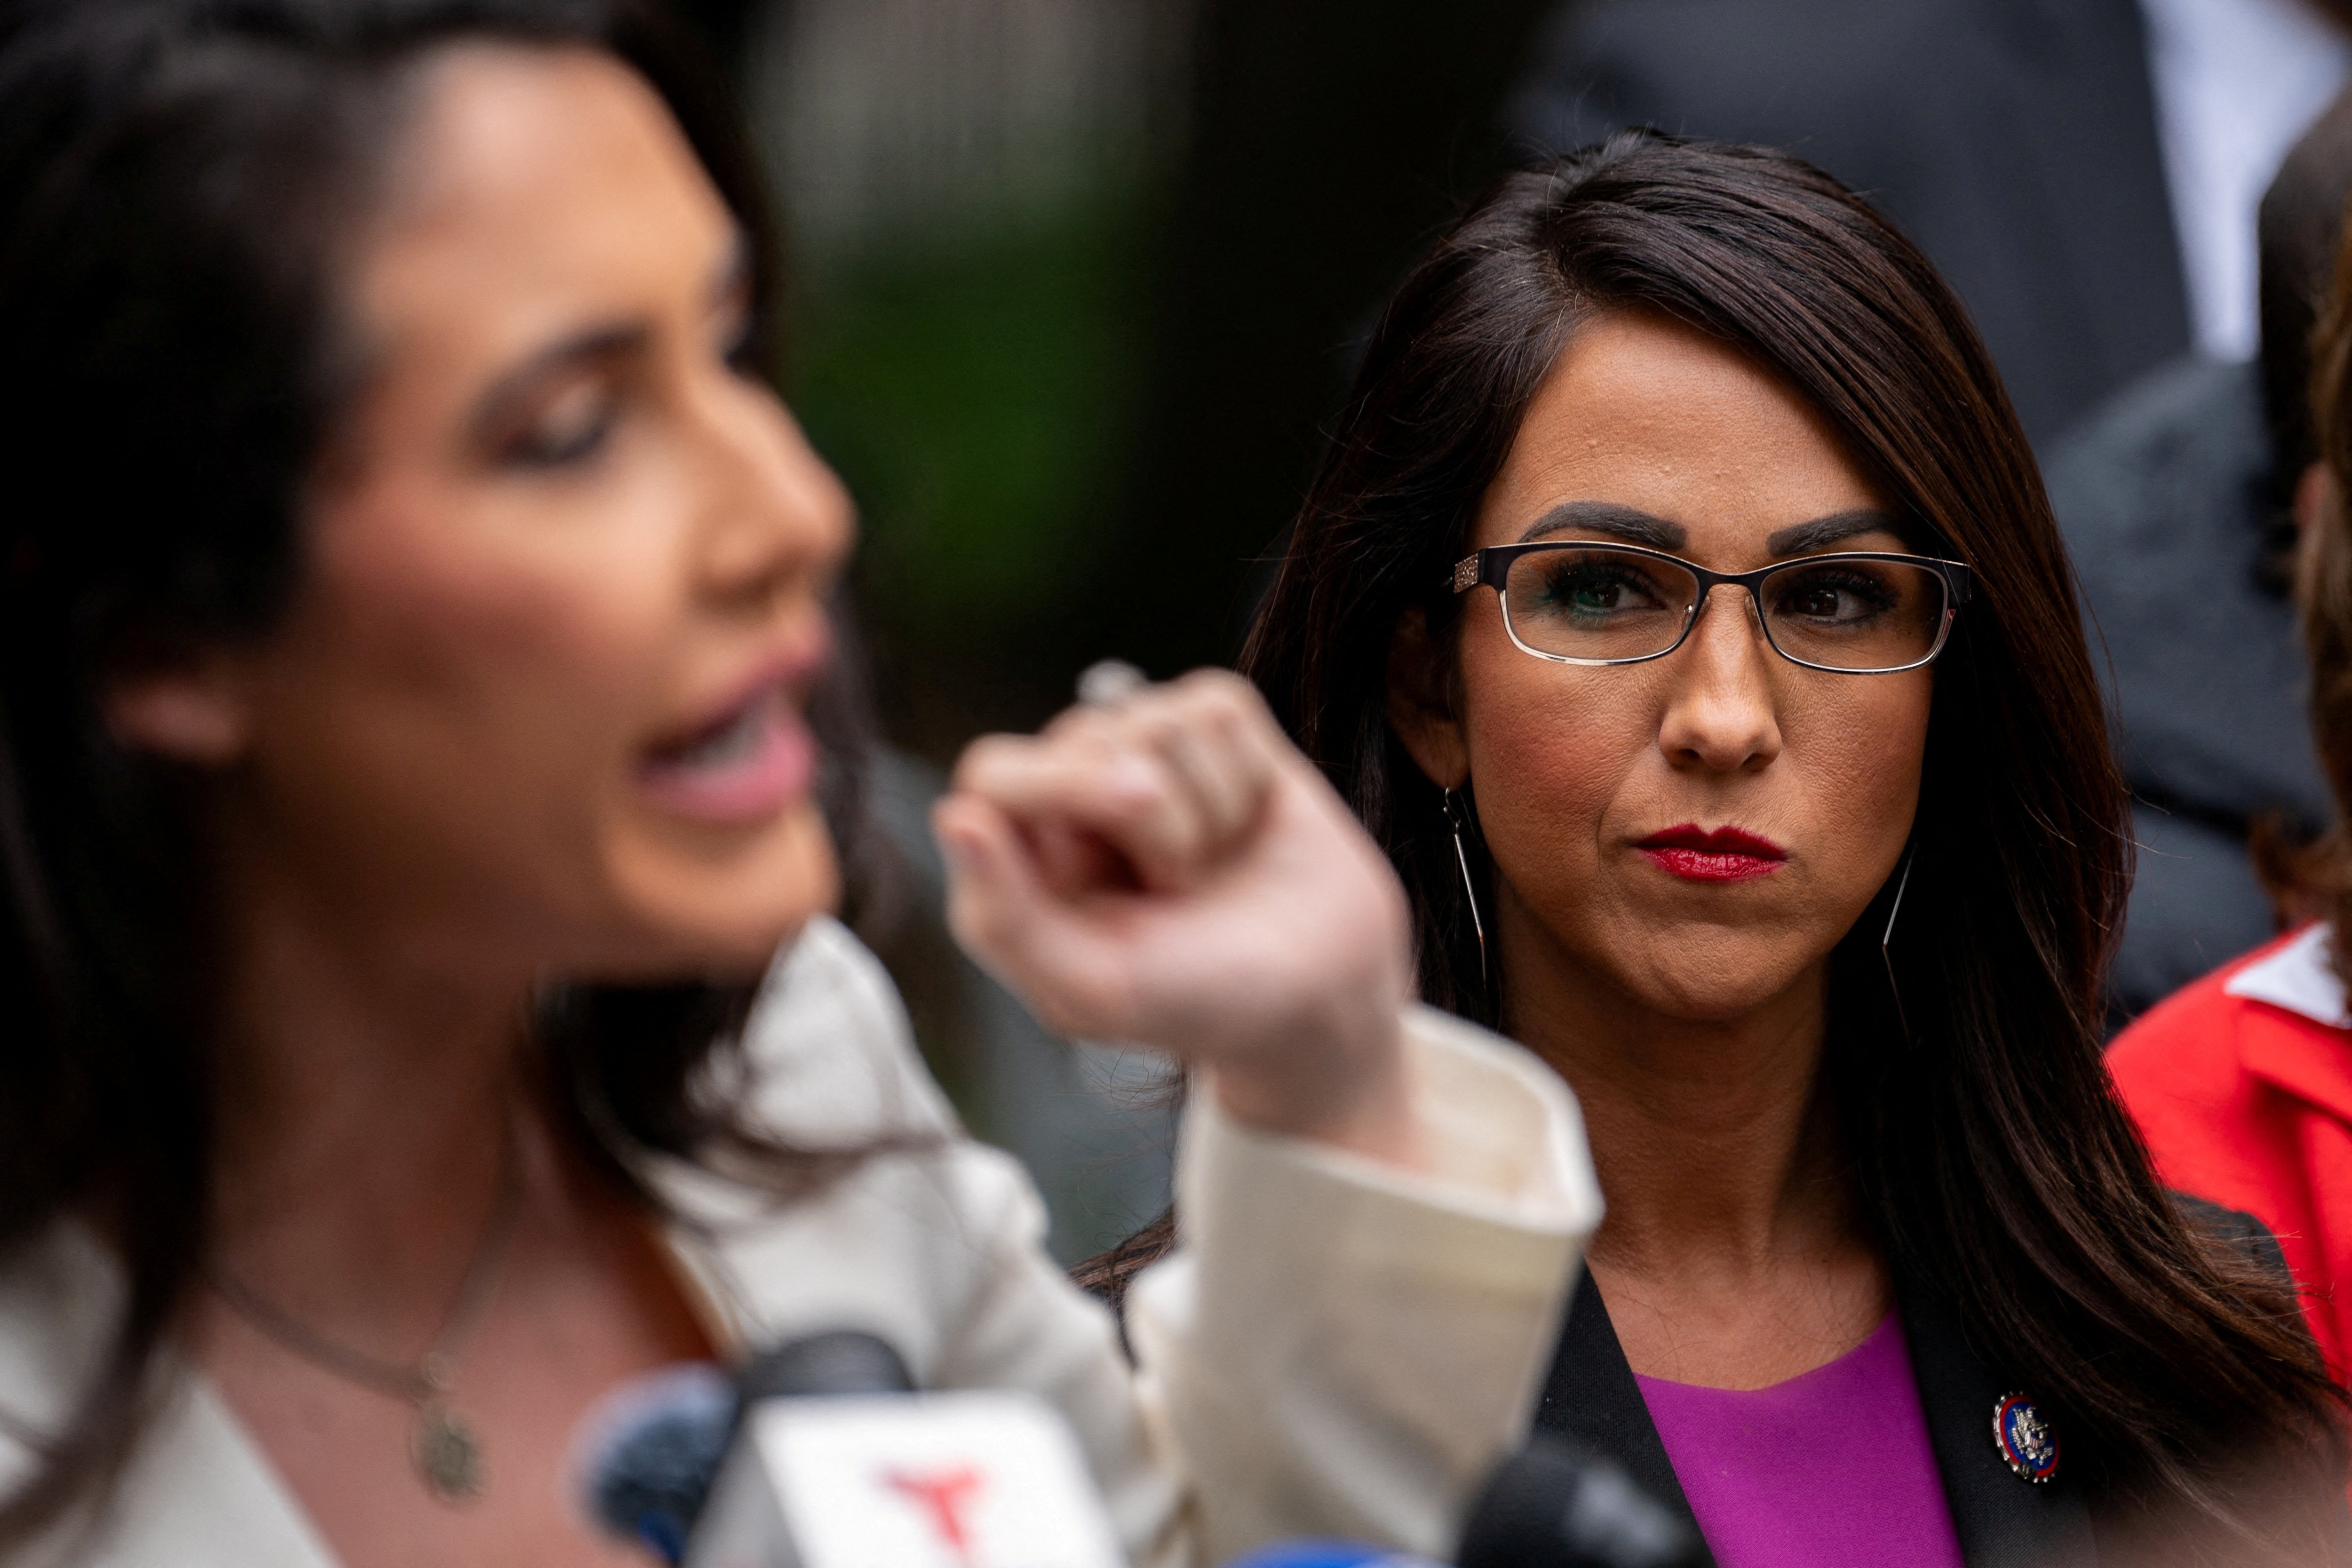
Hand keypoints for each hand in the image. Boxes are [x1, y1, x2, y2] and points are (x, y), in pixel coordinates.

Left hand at [932, 669, 1419, 1165]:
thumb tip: (956, 817)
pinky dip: (1247, 772)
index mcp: (1024, 863)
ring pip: (1159, 720)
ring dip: (1207, 808)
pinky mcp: (1219, 736)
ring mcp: (1147, 758)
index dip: (1056, 785)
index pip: (995, 775)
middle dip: (1153, 818)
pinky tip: (1247, 824)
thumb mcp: (1098, 989)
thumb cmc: (1201, 1004)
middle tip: (1183, 886)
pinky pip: (1217, 706)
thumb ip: (1009, 919)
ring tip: (1215, 867)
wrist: (1324, 997)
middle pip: (1085, 739)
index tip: (1129, 814)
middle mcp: (1074, 799)